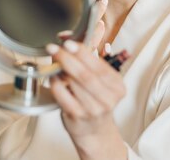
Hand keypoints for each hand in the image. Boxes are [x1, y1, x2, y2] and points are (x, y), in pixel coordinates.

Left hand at [46, 39, 126, 158]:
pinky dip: (55, 83)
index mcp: (117, 86)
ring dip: (60, 69)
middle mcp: (108, 98)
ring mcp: (94, 109)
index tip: (68, 42)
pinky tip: (52, 77)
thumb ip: (86, 58)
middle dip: (67, 58)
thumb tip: (67, 37)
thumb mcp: (98, 79)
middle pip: (86, 74)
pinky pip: (63, 95)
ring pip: (74, 83)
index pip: (99, 65)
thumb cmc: (95, 100)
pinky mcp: (78, 116)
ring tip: (54, 61)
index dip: (82, 51)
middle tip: (54, 48)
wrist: (94, 131)